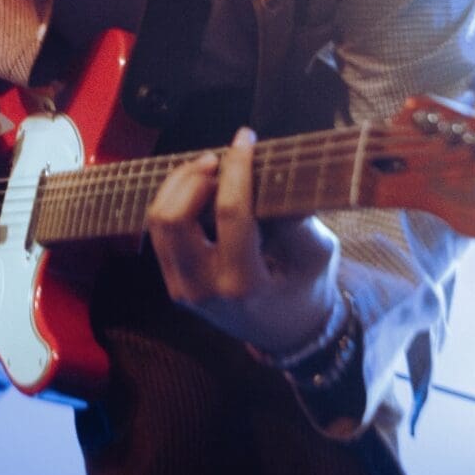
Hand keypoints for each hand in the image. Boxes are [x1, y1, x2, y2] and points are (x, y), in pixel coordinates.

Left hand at [148, 127, 341, 354]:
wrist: (288, 335)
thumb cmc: (306, 290)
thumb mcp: (316, 254)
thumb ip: (298, 218)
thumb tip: (275, 177)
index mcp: (244, 284)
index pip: (230, 214)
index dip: (237, 168)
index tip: (245, 139)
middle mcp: (205, 289)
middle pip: (175, 217)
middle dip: (195, 176)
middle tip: (221, 158)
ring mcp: (183, 289)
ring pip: (158, 222)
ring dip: (179, 185)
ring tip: (208, 169)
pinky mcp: (174, 283)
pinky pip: (159, 232)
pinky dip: (173, 202)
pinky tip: (198, 188)